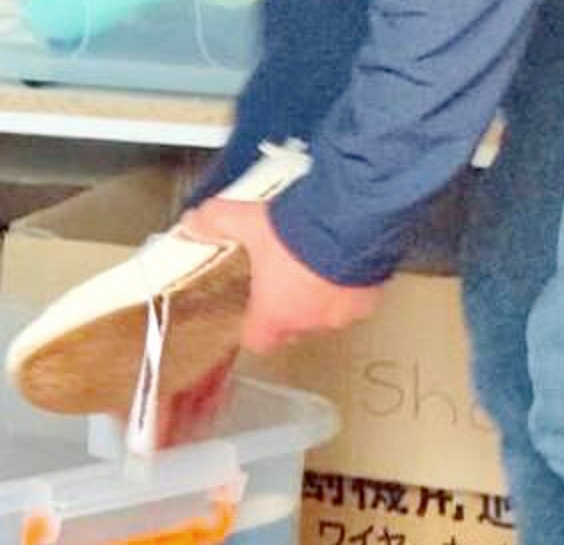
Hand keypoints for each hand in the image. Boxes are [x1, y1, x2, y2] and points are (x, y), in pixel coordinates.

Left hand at [178, 199, 379, 354]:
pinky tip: (340, 257)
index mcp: (276, 314)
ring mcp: (344, 312)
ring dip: (319, 294)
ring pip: (327, 313)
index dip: (252, 327)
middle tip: (280, 278)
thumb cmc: (300, 233)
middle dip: (288, 307)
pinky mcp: (371, 297)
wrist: (352, 221)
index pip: (259, 341)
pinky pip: (356, 298)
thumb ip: (216, 222)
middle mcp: (312, 320)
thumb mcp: (247, 221)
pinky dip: (348, 283)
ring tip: (312, 263)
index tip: (250, 312)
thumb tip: (193, 221)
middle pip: (294, 326)